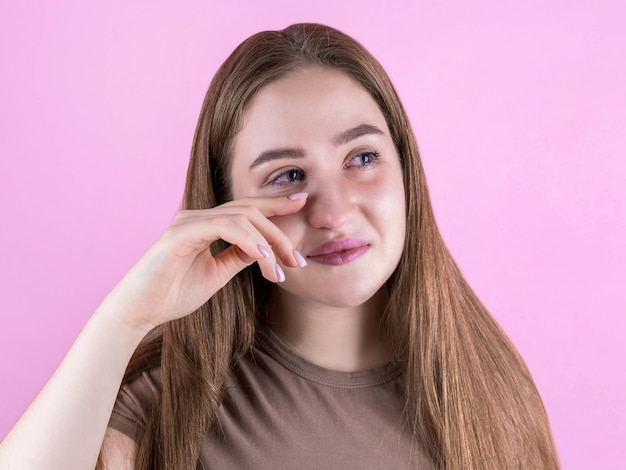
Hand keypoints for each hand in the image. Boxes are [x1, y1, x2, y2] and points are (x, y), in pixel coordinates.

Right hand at [98, 193, 307, 331]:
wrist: (138, 312)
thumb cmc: (172, 294)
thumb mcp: (217, 274)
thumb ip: (238, 256)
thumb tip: (264, 248)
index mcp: (206, 224)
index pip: (247, 209)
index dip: (275, 205)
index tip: (302, 205)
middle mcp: (198, 216)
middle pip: (250, 210)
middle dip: (280, 231)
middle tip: (298, 259)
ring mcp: (188, 221)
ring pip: (242, 217)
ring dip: (268, 242)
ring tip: (283, 268)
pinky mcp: (180, 233)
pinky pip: (224, 227)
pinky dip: (248, 240)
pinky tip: (263, 257)